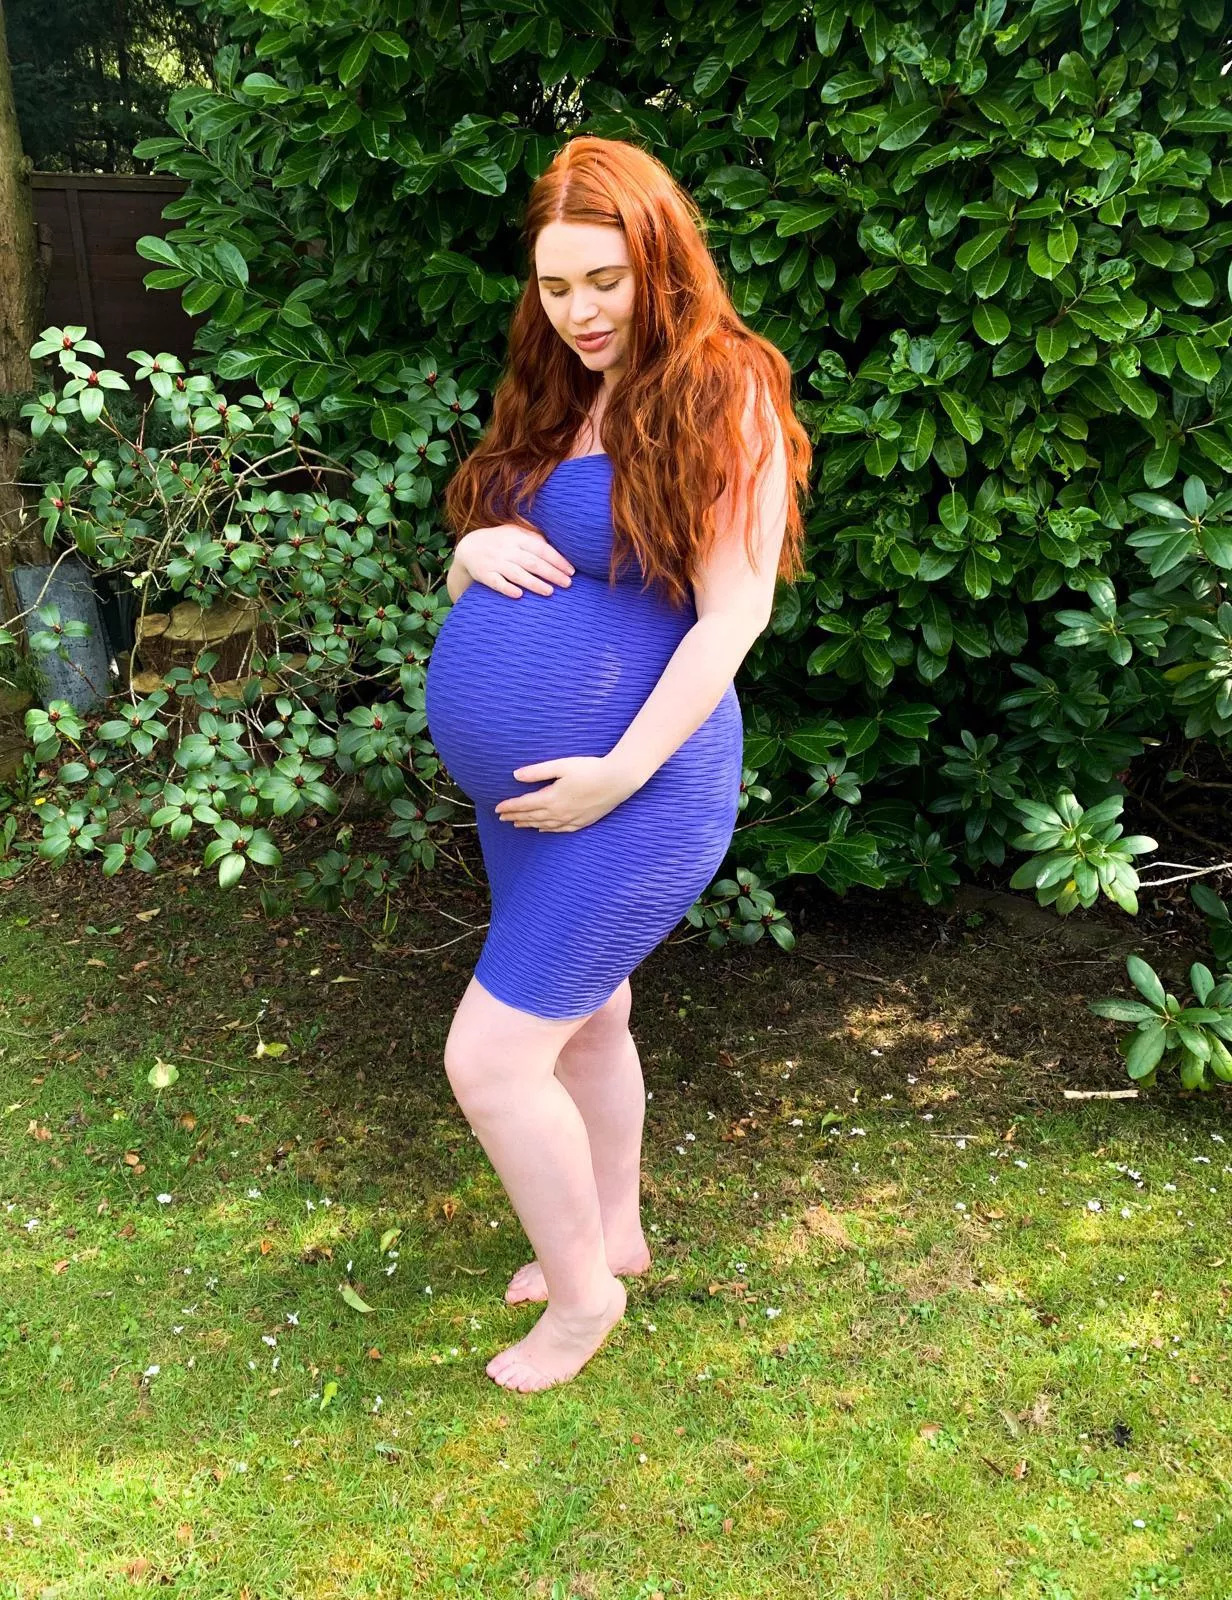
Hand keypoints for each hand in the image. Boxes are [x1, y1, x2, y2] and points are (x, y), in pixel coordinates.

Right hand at [457, 522, 574, 598]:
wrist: (468, 547)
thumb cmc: (500, 541)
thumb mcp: (516, 532)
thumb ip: (535, 538)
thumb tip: (560, 546)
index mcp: (517, 537)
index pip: (541, 549)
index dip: (557, 560)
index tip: (572, 571)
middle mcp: (507, 549)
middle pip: (533, 562)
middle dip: (551, 573)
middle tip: (568, 584)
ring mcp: (495, 562)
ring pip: (517, 574)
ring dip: (534, 583)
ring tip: (550, 592)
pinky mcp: (484, 575)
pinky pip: (496, 583)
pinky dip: (507, 588)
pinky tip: (519, 595)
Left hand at [495, 754, 644, 831]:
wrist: (618, 780)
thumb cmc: (590, 769)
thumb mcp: (561, 765)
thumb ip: (537, 772)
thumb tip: (515, 776)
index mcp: (551, 798)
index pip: (524, 805)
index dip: (509, 807)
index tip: (496, 808)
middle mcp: (558, 812)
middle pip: (531, 817)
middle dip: (514, 817)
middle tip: (501, 818)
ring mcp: (571, 819)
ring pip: (543, 825)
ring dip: (528, 825)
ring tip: (516, 824)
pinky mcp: (582, 822)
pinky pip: (560, 830)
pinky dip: (547, 830)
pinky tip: (542, 830)